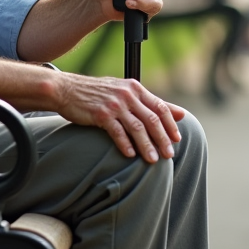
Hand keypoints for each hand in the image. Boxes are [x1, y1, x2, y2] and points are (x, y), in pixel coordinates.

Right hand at [55, 73, 184, 161]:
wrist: (67, 90)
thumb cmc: (97, 93)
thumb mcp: (125, 92)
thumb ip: (151, 102)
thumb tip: (180, 113)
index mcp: (135, 88)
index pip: (160, 107)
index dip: (171, 124)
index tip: (177, 139)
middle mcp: (127, 95)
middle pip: (152, 119)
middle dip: (162, 139)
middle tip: (169, 154)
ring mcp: (114, 105)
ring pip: (137, 128)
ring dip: (147, 146)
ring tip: (152, 160)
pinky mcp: (101, 114)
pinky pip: (117, 132)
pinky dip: (125, 145)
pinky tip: (130, 155)